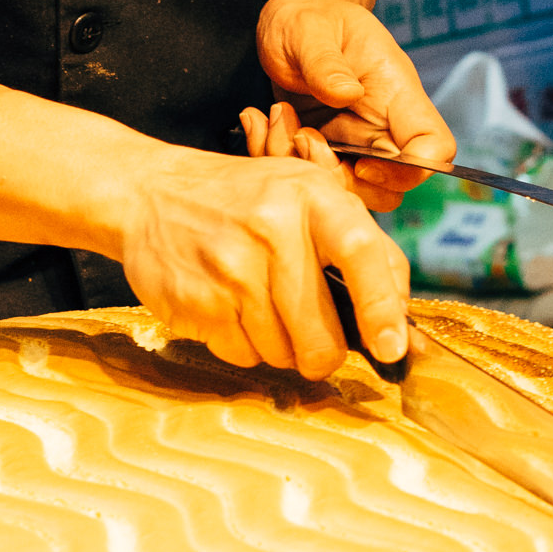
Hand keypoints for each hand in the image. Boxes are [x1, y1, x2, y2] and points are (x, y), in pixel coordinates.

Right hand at [113, 138, 409, 377]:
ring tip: (261, 303)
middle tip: (315, 334)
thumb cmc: (244, 199)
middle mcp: (272, 229)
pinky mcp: (197, 305)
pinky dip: (245, 345)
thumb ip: (364, 245)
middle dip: (325, 350)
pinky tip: (230, 307)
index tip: (391, 349)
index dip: (382, 307)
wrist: (150, 195)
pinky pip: (244, 357)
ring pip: (284, 354)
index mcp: (310, 195)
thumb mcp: (308, 194)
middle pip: (321, 334)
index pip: (360, 252)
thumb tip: (402, 314)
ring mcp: (231, 270)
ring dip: (282, 346)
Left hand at [252, 0, 453, 212]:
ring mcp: (354, 142)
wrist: (289, 22)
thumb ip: (326, 63)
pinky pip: (310, 178)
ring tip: (276, 119)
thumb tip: (347, 94)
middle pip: (392, 186)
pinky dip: (276, 158)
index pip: (434, 147)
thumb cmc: (308, 18)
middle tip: (300, 138)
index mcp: (397, 93)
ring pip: (349, 189)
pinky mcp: (325, 151)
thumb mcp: (310, 30)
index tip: (361, 163)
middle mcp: (383, 125)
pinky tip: (259, 120)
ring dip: (302, 168)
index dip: (410, 170)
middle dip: (340, 178)